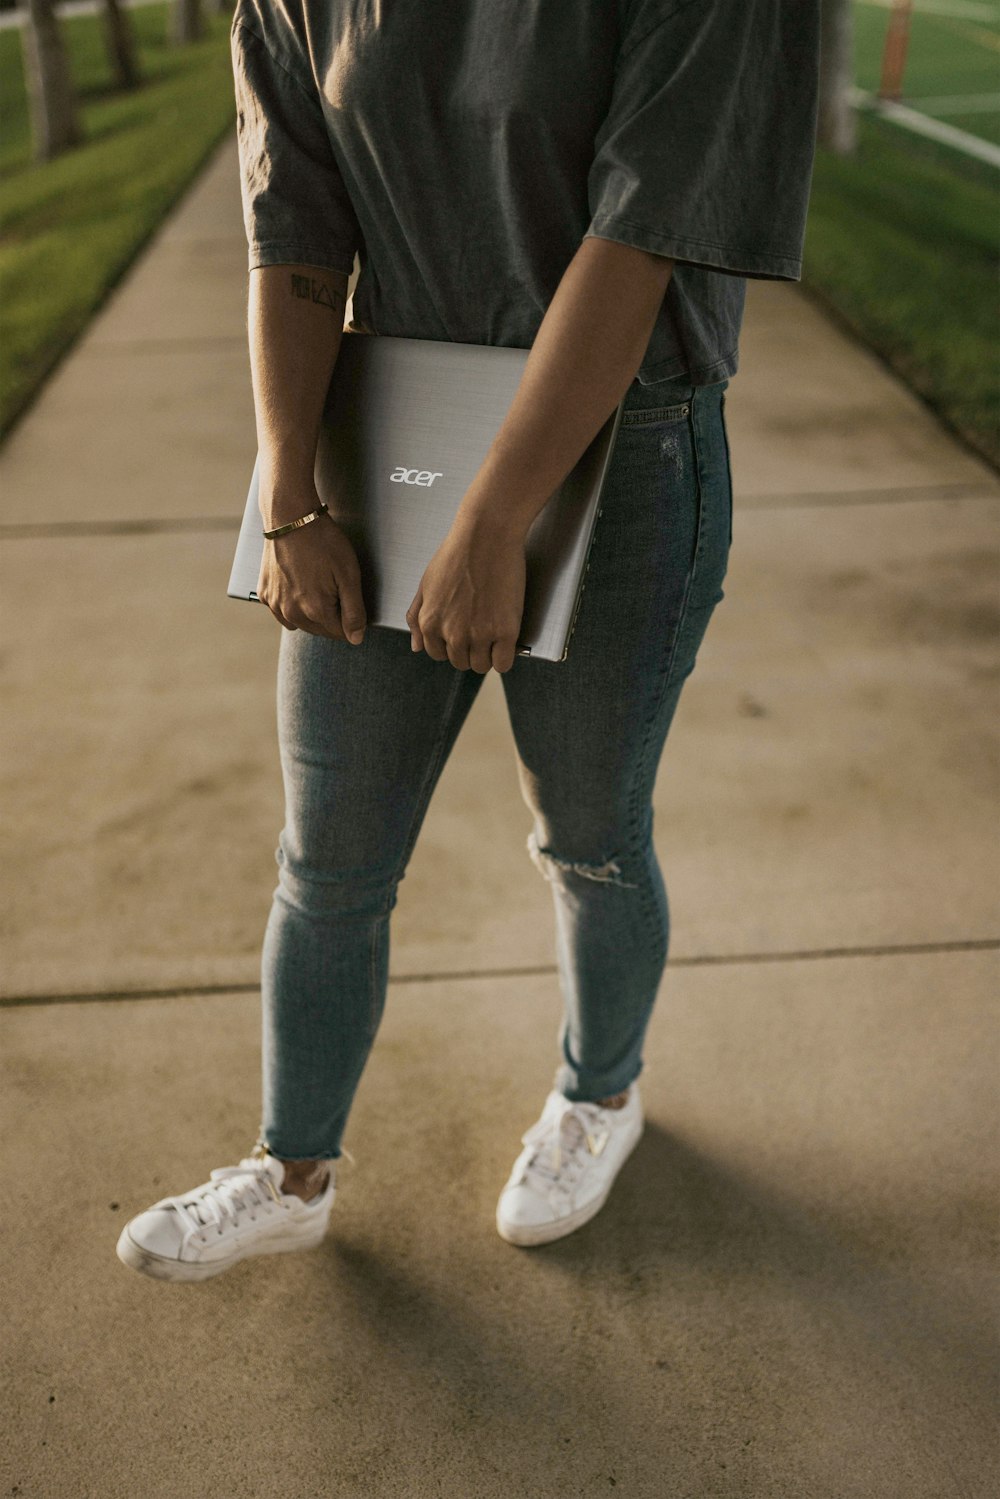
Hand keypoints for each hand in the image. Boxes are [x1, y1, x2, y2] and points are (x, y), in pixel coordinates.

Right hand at [257, 503, 366, 642]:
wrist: (290, 517)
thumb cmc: (322, 541)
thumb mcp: (348, 574)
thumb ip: (354, 611)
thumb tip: (356, 639)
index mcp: (316, 611)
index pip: (341, 633)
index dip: (350, 618)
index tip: (349, 597)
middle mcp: (293, 613)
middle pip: (321, 630)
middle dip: (332, 616)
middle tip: (333, 586)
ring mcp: (276, 605)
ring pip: (301, 623)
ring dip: (312, 612)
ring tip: (316, 583)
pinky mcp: (265, 595)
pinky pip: (283, 612)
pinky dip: (292, 604)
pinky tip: (299, 584)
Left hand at [406, 519, 525, 672]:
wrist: (487, 536)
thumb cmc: (456, 553)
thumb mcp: (426, 583)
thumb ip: (417, 617)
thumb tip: (416, 647)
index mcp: (430, 623)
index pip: (437, 654)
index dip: (451, 645)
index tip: (462, 633)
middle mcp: (452, 633)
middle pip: (460, 662)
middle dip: (469, 650)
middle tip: (480, 629)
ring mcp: (479, 634)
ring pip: (481, 666)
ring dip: (487, 655)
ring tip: (493, 635)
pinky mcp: (505, 631)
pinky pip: (503, 664)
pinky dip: (504, 658)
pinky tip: (506, 642)